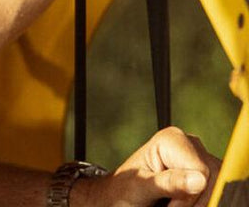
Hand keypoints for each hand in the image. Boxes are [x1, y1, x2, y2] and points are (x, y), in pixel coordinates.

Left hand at [77, 126, 219, 206]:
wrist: (121, 196)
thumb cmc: (126, 189)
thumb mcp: (142, 187)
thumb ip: (169, 182)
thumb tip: (199, 179)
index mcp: (172, 139)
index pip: (202, 171)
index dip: (192, 195)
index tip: (170, 204)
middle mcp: (190, 144)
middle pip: (213, 179)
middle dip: (196, 200)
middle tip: (171, 205)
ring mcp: (199, 158)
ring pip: (217, 188)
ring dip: (199, 203)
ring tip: (173, 203)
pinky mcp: (205, 174)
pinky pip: (216, 191)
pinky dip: (202, 202)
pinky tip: (183, 203)